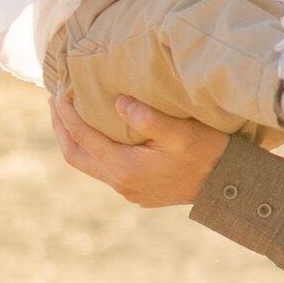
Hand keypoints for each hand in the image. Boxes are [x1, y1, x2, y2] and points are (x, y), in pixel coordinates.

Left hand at [47, 84, 224, 209]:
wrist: (229, 188)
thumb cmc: (209, 154)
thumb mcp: (182, 132)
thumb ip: (148, 118)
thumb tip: (117, 101)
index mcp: (125, 167)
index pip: (83, 136)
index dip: (66, 112)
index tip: (58, 90)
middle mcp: (120, 183)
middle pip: (75, 155)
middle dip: (61, 128)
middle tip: (54, 101)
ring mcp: (128, 190)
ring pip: (88, 164)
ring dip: (76, 139)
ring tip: (71, 114)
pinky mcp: (137, 192)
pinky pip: (104, 169)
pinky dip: (93, 148)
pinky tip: (102, 133)